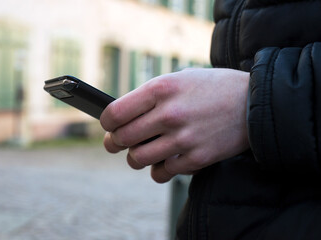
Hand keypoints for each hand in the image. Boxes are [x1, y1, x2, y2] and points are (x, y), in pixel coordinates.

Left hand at [100, 68, 249, 182]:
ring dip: (135, 157)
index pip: (114, 113)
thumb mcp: (179, 78)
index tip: (109, 126)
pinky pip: (161, 173)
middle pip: (122, 139)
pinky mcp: (196, 158)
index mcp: (161, 89)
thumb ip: (149, 96)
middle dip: (115, 142)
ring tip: (141, 151)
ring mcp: (183, 138)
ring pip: (138, 159)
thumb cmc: (212, 88)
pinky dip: (158, 169)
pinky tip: (164, 160)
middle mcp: (169, 114)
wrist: (253, 102)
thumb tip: (121, 116)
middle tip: (118, 141)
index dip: (106, 123)